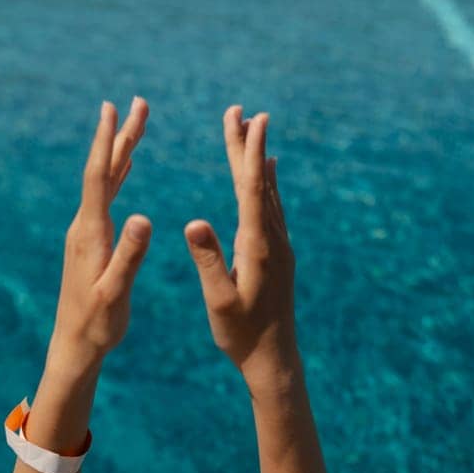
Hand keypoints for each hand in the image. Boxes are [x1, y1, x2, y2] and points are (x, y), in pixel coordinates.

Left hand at [51, 97, 151, 360]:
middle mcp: (84, 226)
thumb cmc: (97, 324)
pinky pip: (106, 196)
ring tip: (137, 123)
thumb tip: (142, 218)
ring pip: (106, 181)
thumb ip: (129, 255)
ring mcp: (86, 232)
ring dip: (121, 150)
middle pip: (104, 170)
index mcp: (90, 233)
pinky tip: (126, 164)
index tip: (113, 109)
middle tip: (138, 102)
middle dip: (121, 135)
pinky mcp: (91, 240)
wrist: (75, 345)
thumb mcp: (115, 292)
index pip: (99, 177)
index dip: (107, 141)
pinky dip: (118, 173)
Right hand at [184, 107, 296, 384]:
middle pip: (259, 182)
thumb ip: (208, 261)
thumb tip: (194, 222)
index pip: (250, 188)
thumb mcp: (219, 300)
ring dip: (256, 159)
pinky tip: (267, 172)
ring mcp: (279, 247)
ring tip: (250, 129)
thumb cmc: (241, 336)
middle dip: (249, 145)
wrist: (274, 361)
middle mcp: (273, 240)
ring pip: (267, 192)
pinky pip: (272, 208)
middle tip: (243, 110)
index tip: (246, 119)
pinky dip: (266, 183)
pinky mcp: (279, 256)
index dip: (246, 151)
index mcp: (257, 247)